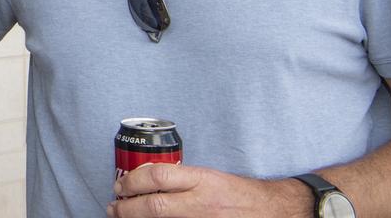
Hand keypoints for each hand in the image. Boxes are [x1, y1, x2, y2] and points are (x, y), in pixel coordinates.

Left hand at [108, 163, 312, 217]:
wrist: (276, 211)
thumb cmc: (241, 193)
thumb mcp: (211, 177)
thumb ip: (182, 180)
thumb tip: (147, 182)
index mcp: (203, 180)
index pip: (158, 176)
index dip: (132, 180)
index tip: (120, 185)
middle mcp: (203, 203)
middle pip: (154, 206)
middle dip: (127, 208)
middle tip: (114, 207)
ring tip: (124, 217)